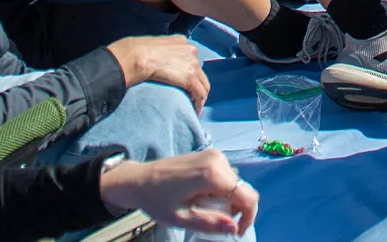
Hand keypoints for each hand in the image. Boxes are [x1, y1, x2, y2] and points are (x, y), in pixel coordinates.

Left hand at [99, 149, 258, 235]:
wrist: (138, 179)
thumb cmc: (156, 199)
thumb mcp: (181, 218)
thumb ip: (210, 223)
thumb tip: (234, 228)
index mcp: (213, 174)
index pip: (248, 196)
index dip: (248, 217)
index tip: (236, 232)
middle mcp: (217, 160)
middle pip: (242, 190)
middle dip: (234, 209)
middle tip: (213, 220)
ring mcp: (213, 155)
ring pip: (234, 183)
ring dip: (226, 200)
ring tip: (203, 208)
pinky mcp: (208, 155)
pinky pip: (225, 176)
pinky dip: (220, 190)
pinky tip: (201, 197)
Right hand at [103, 34, 209, 109]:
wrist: (135, 56)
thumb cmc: (134, 52)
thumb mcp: (151, 46)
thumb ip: (160, 53)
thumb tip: (155, 62)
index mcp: (181, 41)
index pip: (191, 60)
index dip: (188, 72)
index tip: (184, 84)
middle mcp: (190, 50)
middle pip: (200, 72)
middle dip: (196, 85)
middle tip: (190, 98)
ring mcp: (192, 63)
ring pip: (203, 84)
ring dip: (198, 97)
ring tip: (192, 107)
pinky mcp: (190, 77)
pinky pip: (200, 94)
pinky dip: (198, 104)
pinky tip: (193, 111)